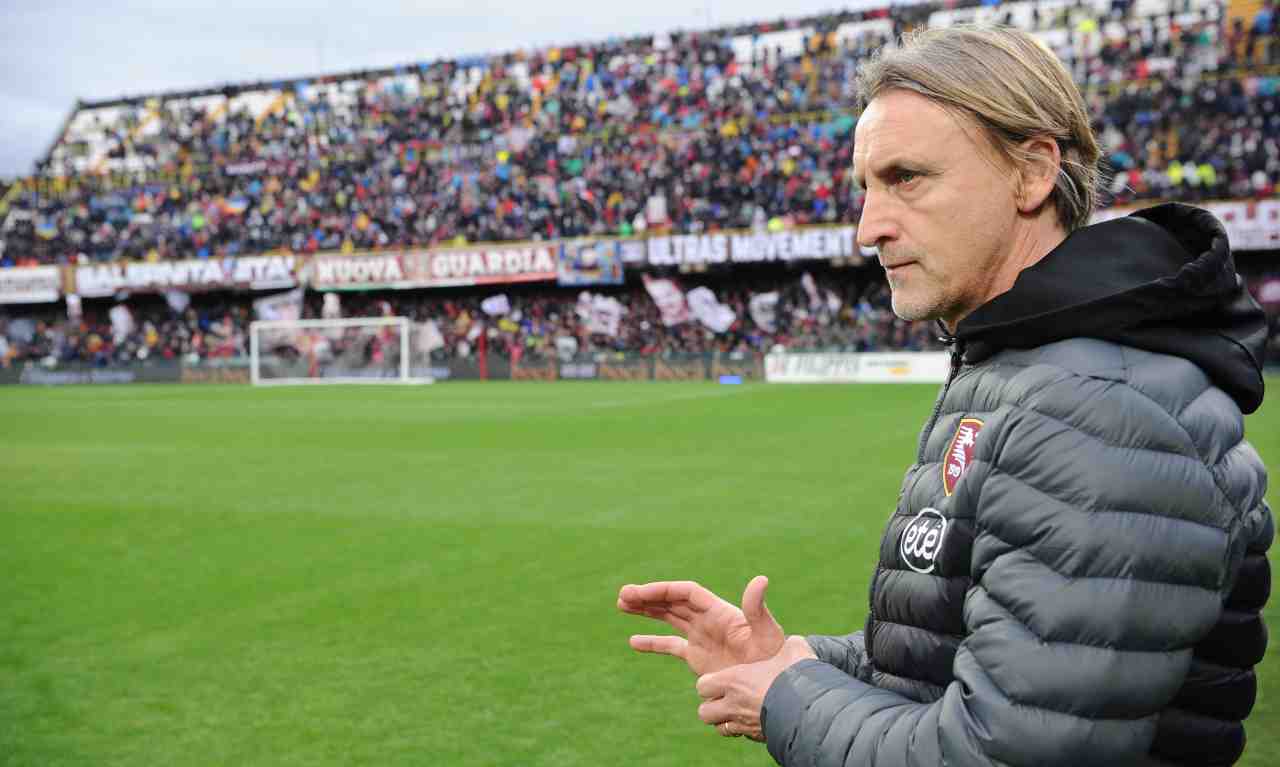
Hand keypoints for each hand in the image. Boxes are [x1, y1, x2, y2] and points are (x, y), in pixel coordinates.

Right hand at [618, 576, 784, 675]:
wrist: (773, 685)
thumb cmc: (772, 658)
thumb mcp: (766, 632)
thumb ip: (757, 607)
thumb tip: (761, 580)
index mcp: (719, 611)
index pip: (686, 593)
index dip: (663, 590)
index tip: (640, 592)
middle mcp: (708, 620)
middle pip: (673, 602)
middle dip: (648, 597)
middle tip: (622, 596)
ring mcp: (702, 637)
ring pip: (669, 618)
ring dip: (647, 610)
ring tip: (622, 605)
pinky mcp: (698, 657)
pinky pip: (671, 645)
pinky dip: (652, 642)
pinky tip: (633, 641)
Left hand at [696, 635, 816, 741]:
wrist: (813, 708)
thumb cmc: (798, 674)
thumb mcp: (792, 649)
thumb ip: (785, 644)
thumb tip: (792, 641)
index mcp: (734, 681)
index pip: (702, 686)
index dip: (709, 683)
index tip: (721, 679)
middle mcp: (734, 705)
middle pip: (704, 713)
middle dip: (711, 706)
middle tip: (726, 697)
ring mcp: (745, 724)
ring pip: (720, 728)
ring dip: (726, 720)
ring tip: (740, 710)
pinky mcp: (759, 737)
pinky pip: (742, 735)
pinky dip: (744, 729)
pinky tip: (757, 718)